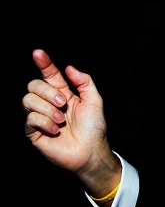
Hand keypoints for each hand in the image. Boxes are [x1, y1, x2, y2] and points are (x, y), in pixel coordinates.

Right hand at [22, 49, 120, 194]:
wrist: (91, 152)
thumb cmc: (93, 129)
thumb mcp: (94, 101)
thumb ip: (84, 82)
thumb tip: (69, 68)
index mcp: (61, 93)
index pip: (48, 74)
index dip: (43, 63)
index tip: (38, 53)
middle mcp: (48, 103)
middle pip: (33, 85)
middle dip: (48, 92)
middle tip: (63, 104)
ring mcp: (39, 117)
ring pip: (28, 100)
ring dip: (47, 109)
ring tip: (61, 121)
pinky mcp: (33, 132)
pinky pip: (30, 119)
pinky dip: (44, 122)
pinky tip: (55, 131)